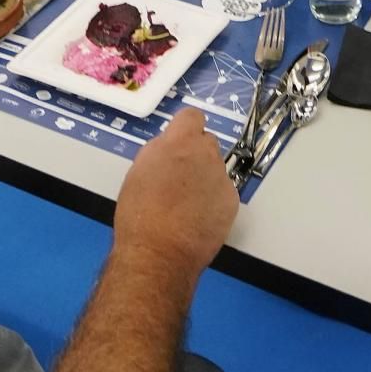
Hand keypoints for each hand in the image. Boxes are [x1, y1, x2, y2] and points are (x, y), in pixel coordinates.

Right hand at [113, 108, 237, 280]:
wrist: (157, 255)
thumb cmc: (139, 215)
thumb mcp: (139, 172)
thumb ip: (159, 152)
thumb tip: (170, 148)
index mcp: (180, 142)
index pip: (192, 116)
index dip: (185, 130)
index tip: (178, 144)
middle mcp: (206, 154)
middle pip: (206, 142)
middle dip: (195, 155)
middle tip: (179, 179)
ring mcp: (222, 177)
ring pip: (215, 169)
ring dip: (205, 179)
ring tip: (186, 206)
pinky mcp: (232, 200)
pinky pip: (223, 192)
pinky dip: (214, 201)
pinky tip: (198, 220)